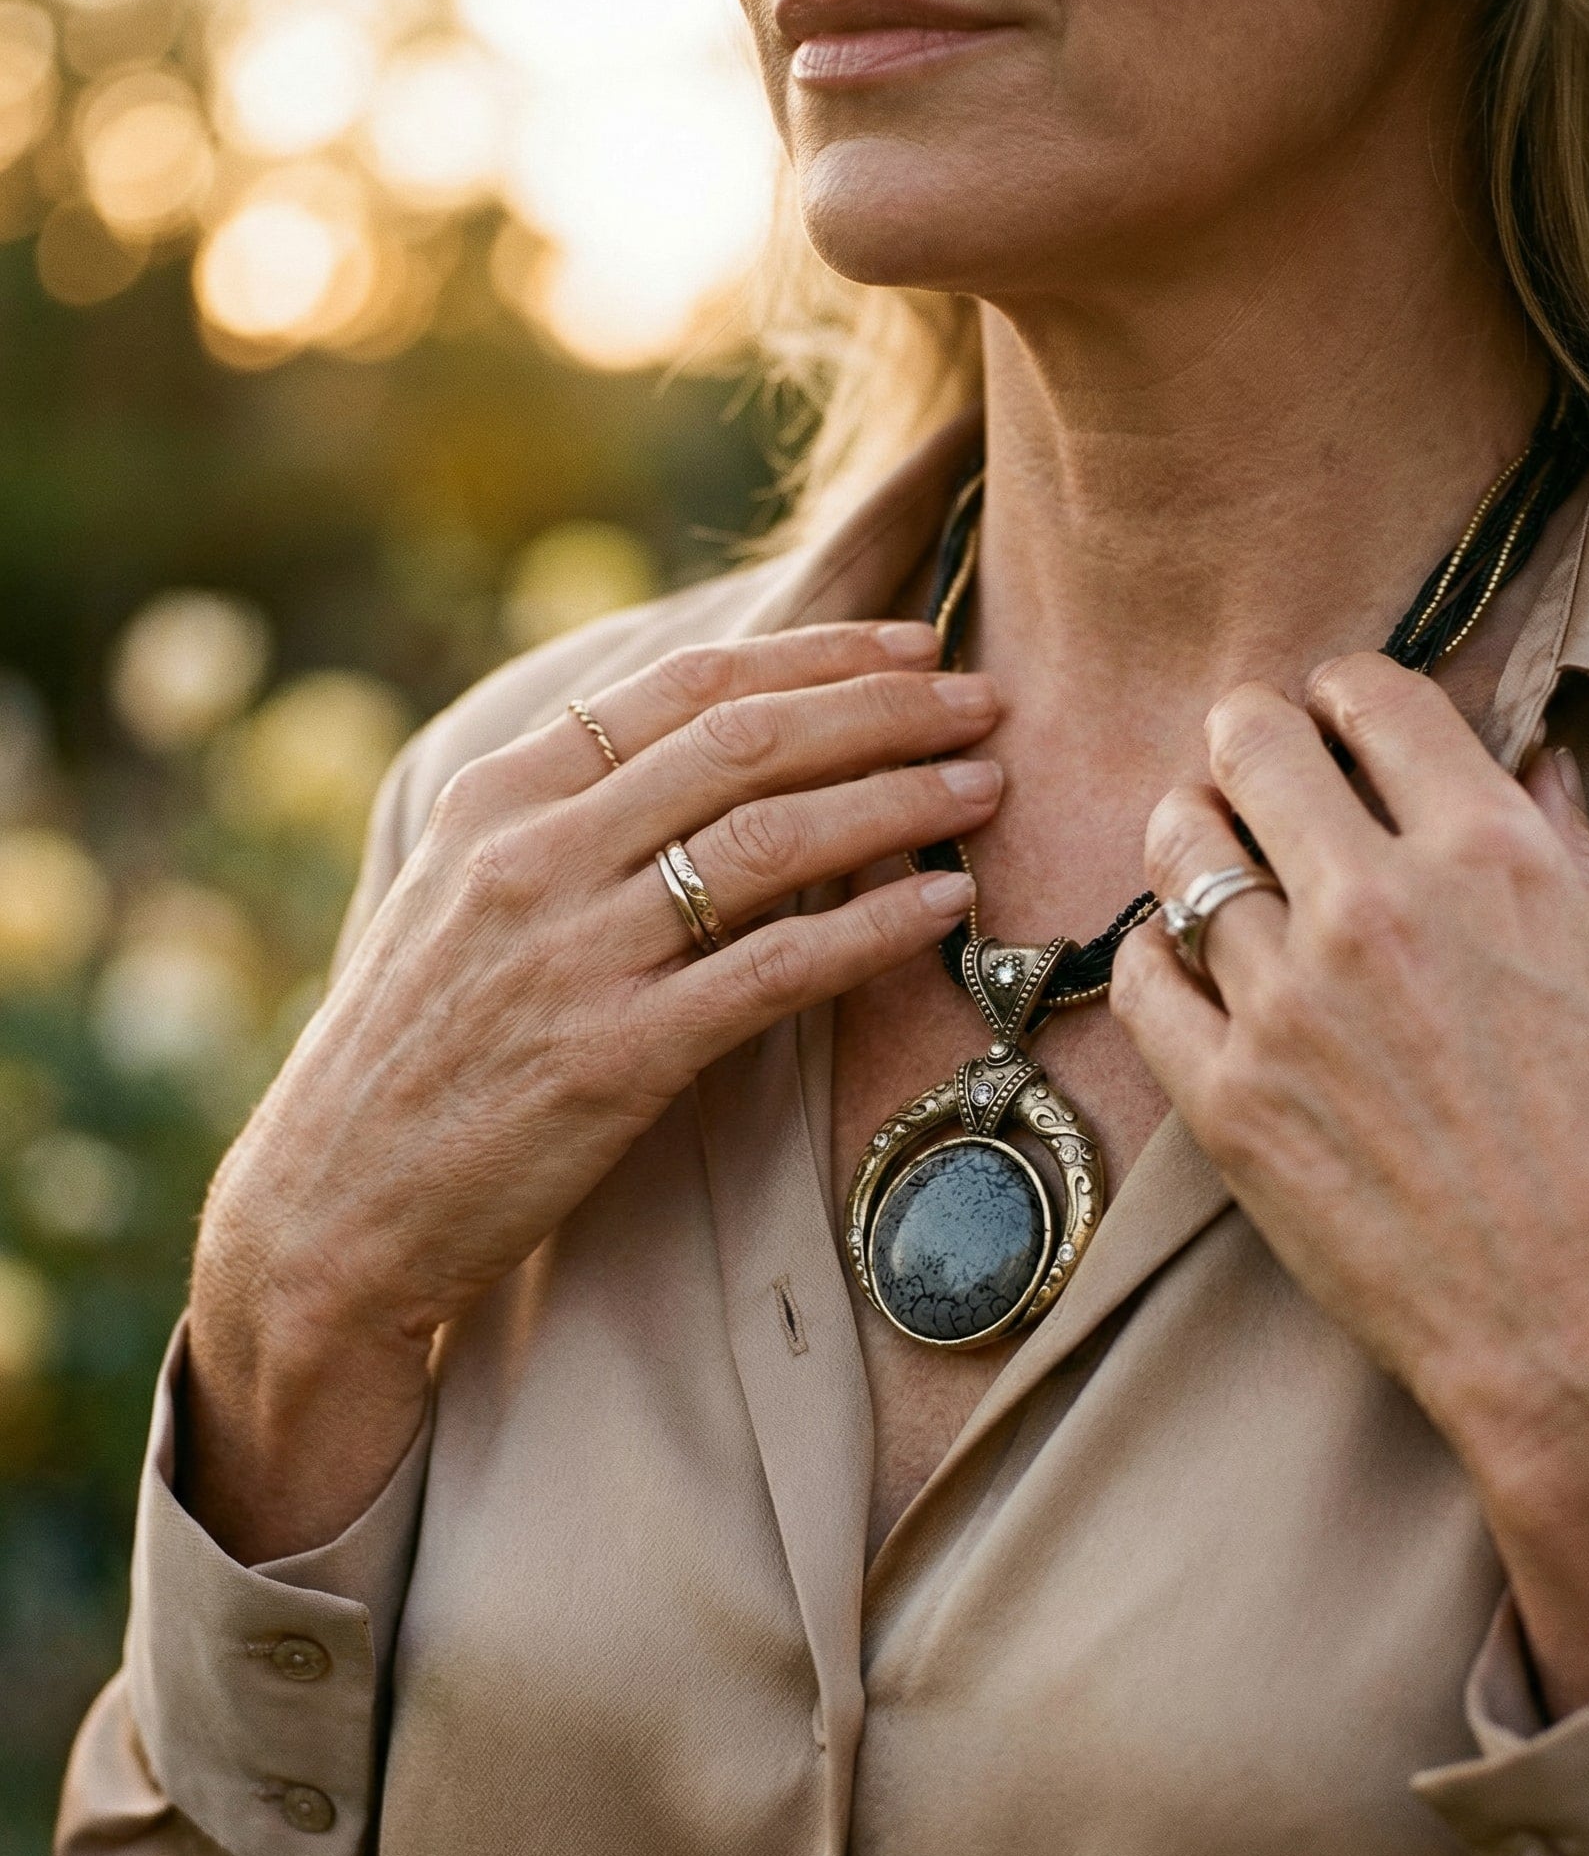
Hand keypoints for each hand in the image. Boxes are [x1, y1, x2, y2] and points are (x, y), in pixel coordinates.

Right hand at [188, 618, 997, 1560]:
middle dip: (885, 710)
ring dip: (899, 800)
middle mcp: (534, 855)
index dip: (815, 656)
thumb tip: (701, 755)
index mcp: (499, 798)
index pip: (685, 686)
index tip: (910, 646)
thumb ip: (565, 817)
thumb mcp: (459, 897)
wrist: (334, 1208)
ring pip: (772, 839)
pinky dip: (871, 930)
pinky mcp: (613, 1058)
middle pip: (747, 742)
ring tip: (987, 787)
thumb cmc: (413, 1052)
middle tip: (984, 701)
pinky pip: (773, 971)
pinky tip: (942, 906)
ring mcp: (574, 954)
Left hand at [1112, 654, 1588, 1712]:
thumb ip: (1565, 850)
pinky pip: (1138, 977)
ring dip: (1190, 837)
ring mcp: (1287, 1003)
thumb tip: (1528, 760)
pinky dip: (1152, 955)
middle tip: (1251, 770)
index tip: (1331, 716)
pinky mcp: (1226, 1099)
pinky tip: (1184, 966)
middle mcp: (1376, 906)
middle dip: (1246, 740)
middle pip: (1248, 744)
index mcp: (1490, 853)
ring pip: (1178, 850)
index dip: (1340, 693)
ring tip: (1210, 858)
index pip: (1372, 695)